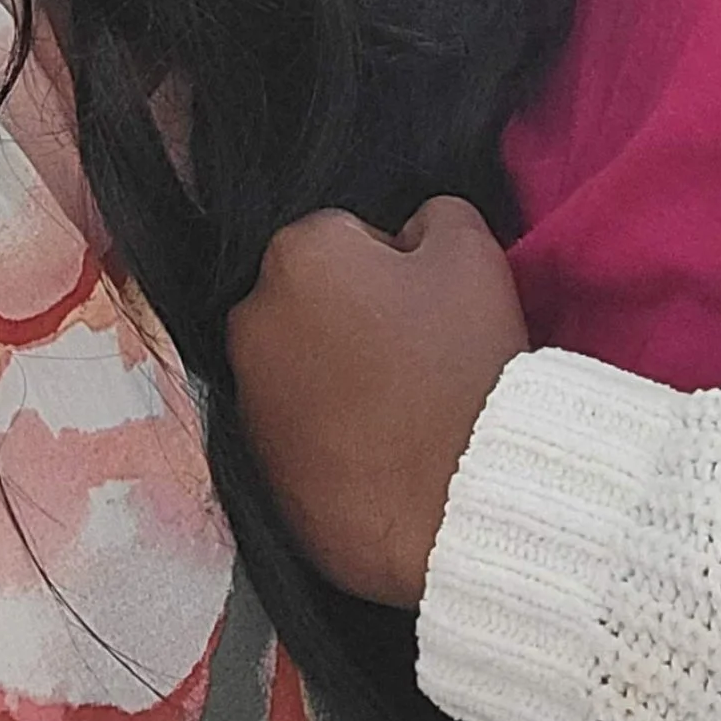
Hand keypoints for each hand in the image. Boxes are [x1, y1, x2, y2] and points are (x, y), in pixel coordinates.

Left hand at [226, 194, 528, 606]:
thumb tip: (407, 234)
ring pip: (302, 361)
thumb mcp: (471, 253)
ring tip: (399, 409)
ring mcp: (249, 398)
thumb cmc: (462, 368)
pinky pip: (297, 425)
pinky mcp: (258, 465)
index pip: (347, 236)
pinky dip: (328, 430)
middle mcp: (253, 319)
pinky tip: (377, 451)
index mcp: (298, 255)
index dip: (396, 268)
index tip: (427, 309)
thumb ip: (432, 216)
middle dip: (354, 314)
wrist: (457, 505)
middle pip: (313, 297)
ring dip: (338, 372)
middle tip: (414, 357)